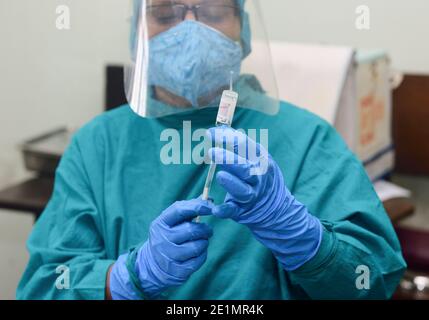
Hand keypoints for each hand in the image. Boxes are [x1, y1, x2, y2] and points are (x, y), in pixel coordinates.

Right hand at [109, 198, 212, 298]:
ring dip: (204, 242)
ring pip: (197, 246)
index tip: (211, 207)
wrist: (153, 264)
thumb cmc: (169, 236)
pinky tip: (197, 253)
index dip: (197, 207)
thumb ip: (190, 209)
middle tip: (208, 230)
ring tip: (202, 241)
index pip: (179, 210)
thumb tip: (209, 199)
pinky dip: (202, 255)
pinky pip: (199, 260)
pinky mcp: (177, 271)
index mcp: (160, 223)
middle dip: (205, 229)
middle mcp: (162, 239)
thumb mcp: (173, 221)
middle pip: (191, 230)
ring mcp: (168, 256)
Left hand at [207, 126, 321, 270]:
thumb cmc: (260, 176)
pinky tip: (216, 209)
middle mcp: (258, 177)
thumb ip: (239, 145)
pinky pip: (234, 211)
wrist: (276, 208)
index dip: (227, 138)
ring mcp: (252, 195)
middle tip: (212, 152)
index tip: (211, 133)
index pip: (244, 145)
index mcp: (260, 159)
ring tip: (220, 176)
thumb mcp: (257, 157)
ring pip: (243, 190)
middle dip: (228, 159)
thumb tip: (219, 129)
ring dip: (231, 183)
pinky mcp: (243, 211)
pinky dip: (225, 210)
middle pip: (244, 168)